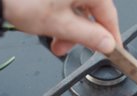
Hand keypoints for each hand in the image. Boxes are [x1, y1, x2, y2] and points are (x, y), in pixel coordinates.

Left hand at [2, 0, 120, 55]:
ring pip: (77, 9)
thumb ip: (90, 37)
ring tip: (56, 42)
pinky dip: (61, 17)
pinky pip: (65, 3)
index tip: (112, 50)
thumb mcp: (62, 26)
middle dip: (82, 34)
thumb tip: (108, 44)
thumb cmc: (23, 2)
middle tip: (70, 49)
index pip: (109, 14)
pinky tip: (51, 28)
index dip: (111, 36)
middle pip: (92, 12)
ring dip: (69, 29)